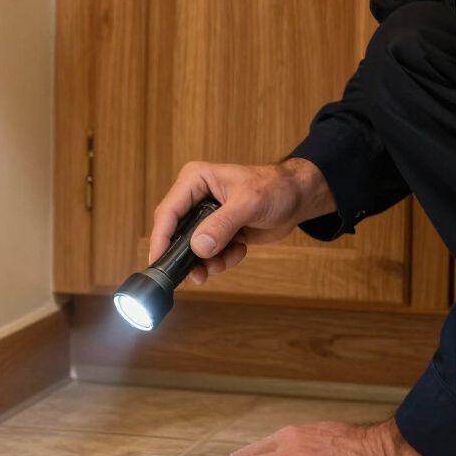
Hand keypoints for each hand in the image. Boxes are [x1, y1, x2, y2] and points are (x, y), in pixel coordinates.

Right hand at [148, 158, 334, 284]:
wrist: (297, 199)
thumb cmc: (275, 188)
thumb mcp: (248, 203)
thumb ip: (222, 225)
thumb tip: (199, 247)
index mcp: (195, 180)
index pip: (169, 211)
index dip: (161, 238)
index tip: (158, 262)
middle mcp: (196, 197)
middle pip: (176, 233)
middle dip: (187, 256)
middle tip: (196, 275)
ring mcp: (206, 217)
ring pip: (192, 249)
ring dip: (208, 261)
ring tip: (228, 258)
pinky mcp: (218, 232)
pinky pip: (210, 254)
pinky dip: (223, 259)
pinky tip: (240, 249)